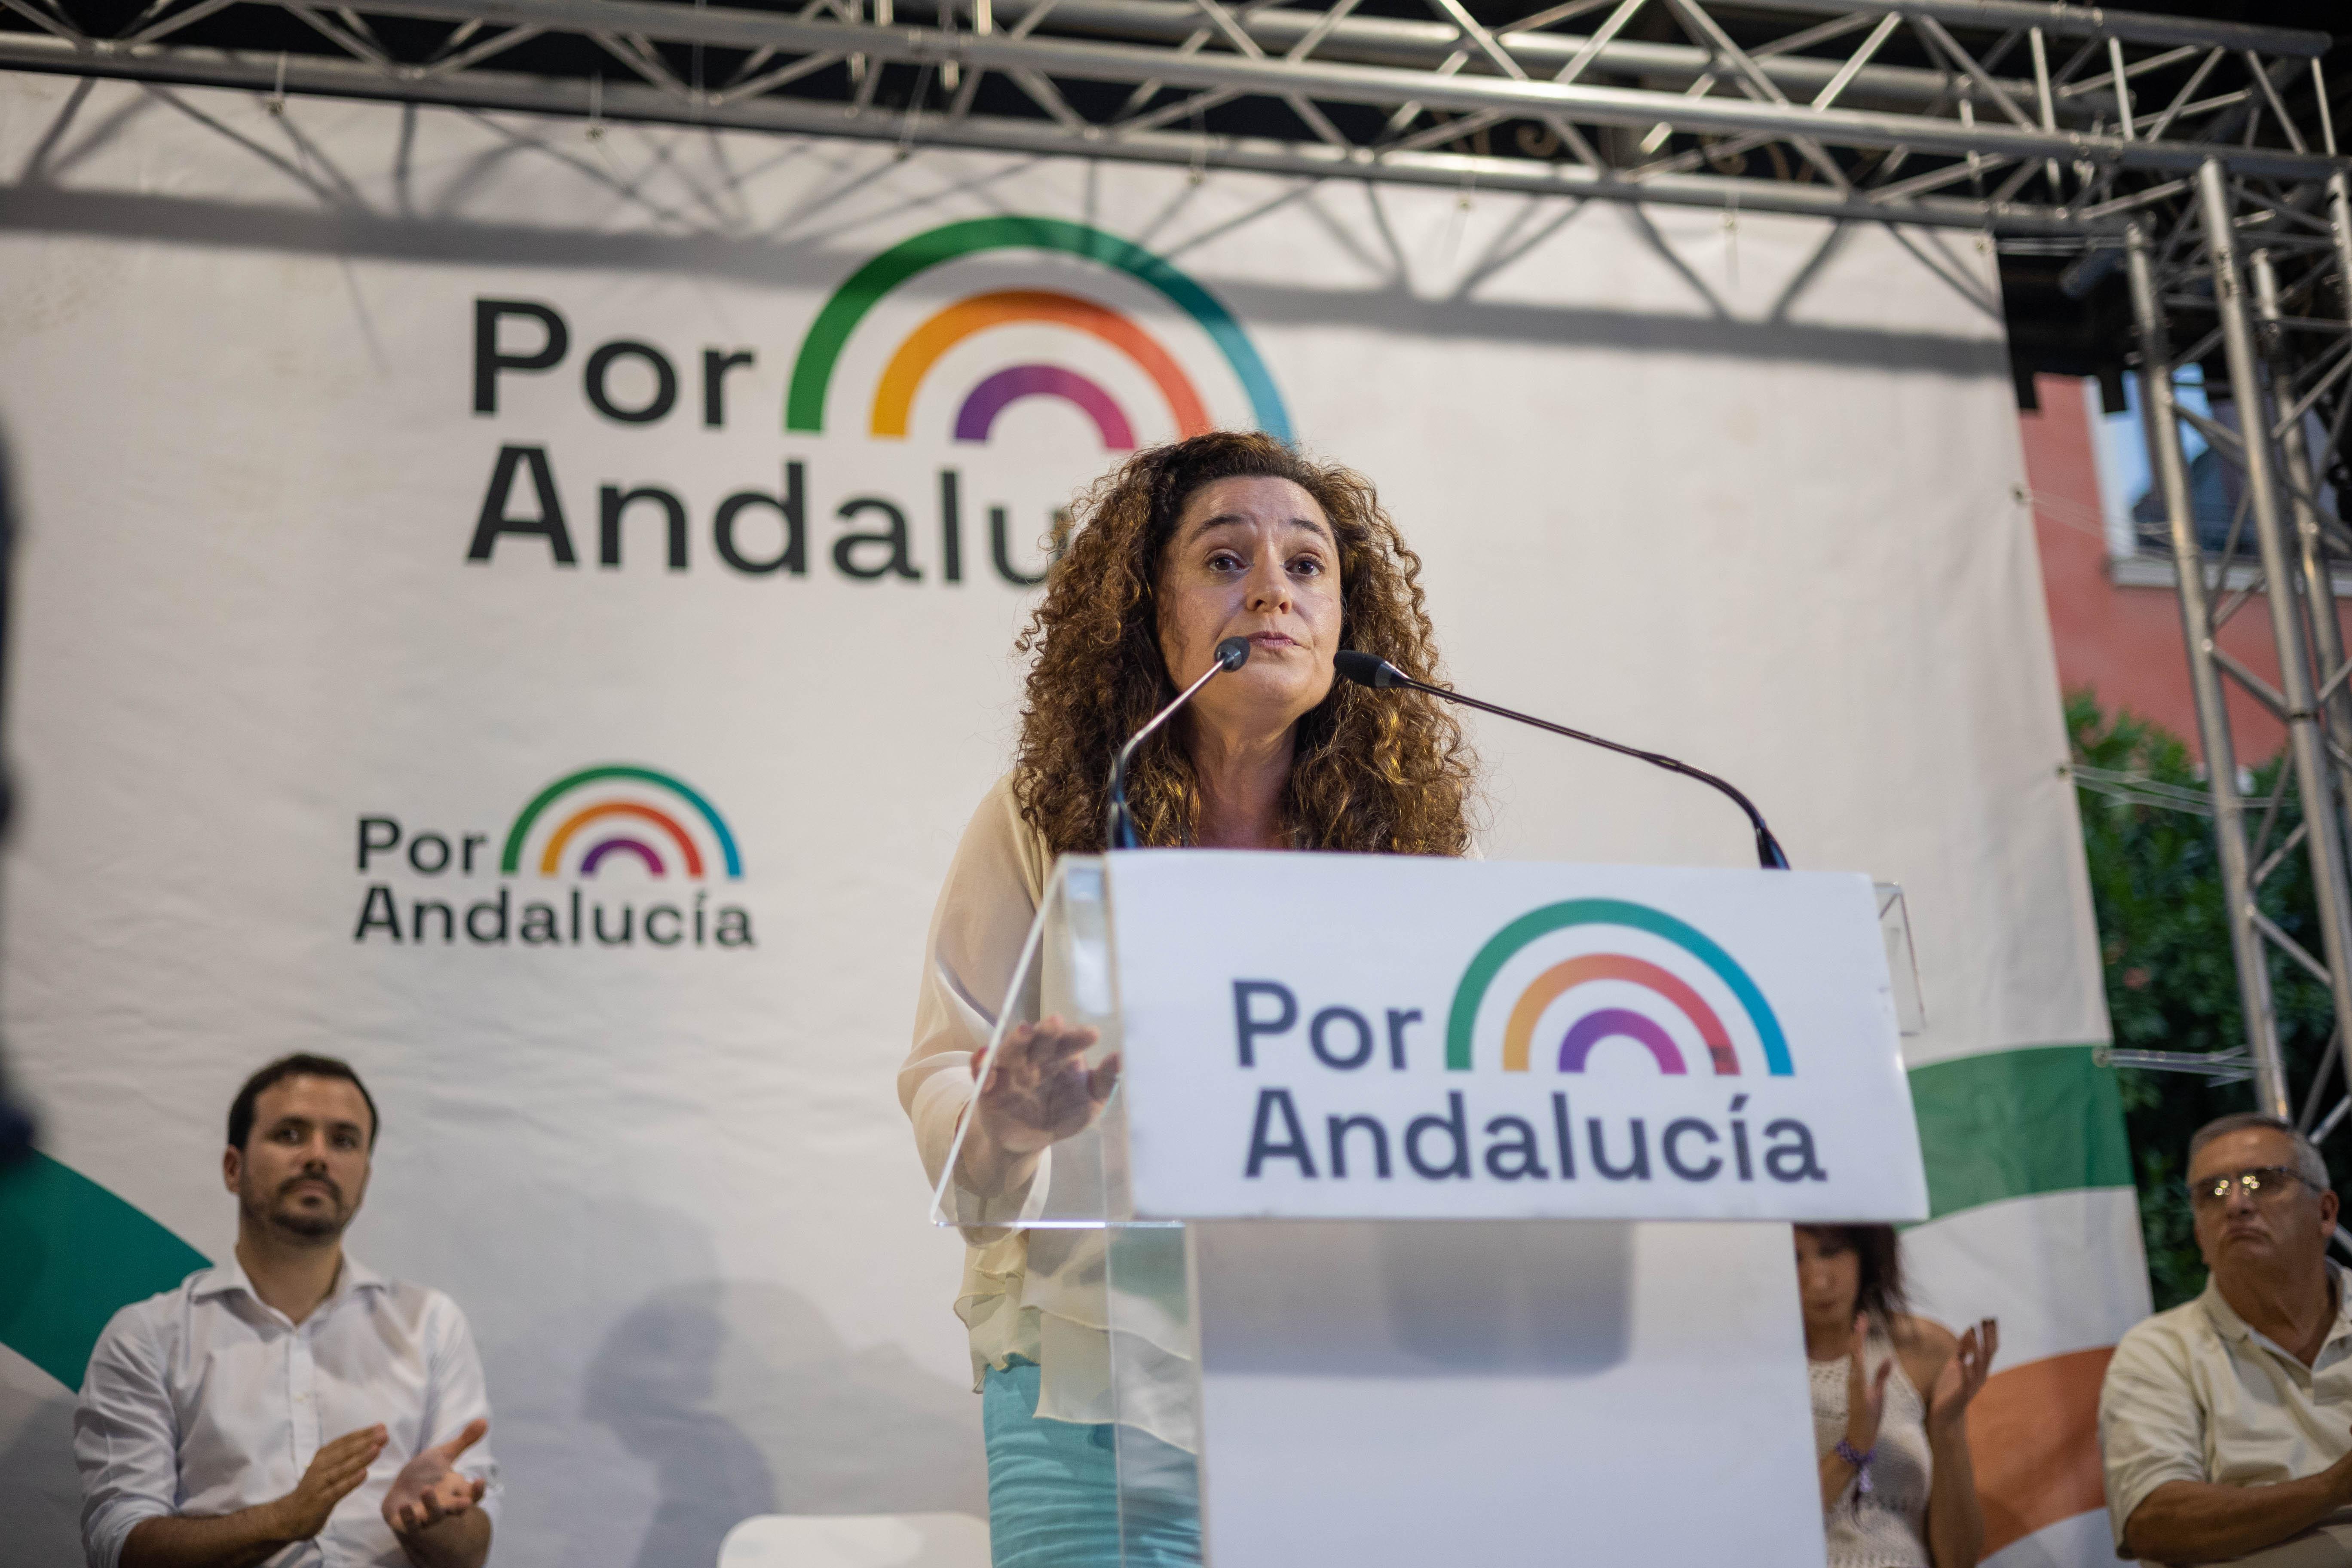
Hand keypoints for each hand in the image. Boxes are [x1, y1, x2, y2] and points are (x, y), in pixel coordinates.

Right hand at [270, 1425, 385, 1540]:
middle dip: (365, 1442)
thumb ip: (345, 1456)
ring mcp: (318, 1484)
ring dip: (360, 1458)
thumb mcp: (327, 1468)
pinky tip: (363, 1474)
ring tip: (377, 1448)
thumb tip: (371, 1441)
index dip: (363, 1433)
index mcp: (322, 1456)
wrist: (289, 1516)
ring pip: (341, 1469)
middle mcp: (319, 1467)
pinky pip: (337, 1490)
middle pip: (344, 1452)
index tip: (382, 1426)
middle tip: (384, 1434)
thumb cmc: (315, 1489)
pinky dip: (350, 1482)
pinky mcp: (319, 1501)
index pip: (344, 1441)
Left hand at [382, 1419, 488, 1538]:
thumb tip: (484, 1420)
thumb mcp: (444, 1455)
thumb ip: (464, 1441)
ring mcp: (425, 1515)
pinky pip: (409, 1524)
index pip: (473, 1495)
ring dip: (432, 1505)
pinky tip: (404, 1506)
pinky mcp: (406, 1522)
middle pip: (456, 1509)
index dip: (477, 1490)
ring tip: (426, 1490)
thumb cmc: (427, 1474)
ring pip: (433, 1515)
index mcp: (456, 1490)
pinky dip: (408, 1517)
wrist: (401, 1493)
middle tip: (465, 1503)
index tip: (480, 1480)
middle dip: (460, 1506)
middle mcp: (444, 1505)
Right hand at [970, 1016, 1116, 1157]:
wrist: (1030, 1142)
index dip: (1079, 1037)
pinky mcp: (987, 1087)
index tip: (1093, 1035)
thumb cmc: (1062, 1115)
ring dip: (1015, 1039)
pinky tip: (988, 1064)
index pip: (1069, 1041)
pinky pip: (981, 1073)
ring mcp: (1010, 1071)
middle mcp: (1034, 1058)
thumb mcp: (1090, 1104)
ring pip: (1010, 1050)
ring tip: (1024, 1030)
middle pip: (1039, 1039)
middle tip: (1057, 1022)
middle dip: (1047, 1030)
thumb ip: (1105, 1082)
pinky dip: (981, 1066)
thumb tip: (1120, 1056)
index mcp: (1059, 1057)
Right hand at [1844, 1315, 1893, 1454]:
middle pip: (1855, 1350)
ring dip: (1857, 1342)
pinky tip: (1857, 1350)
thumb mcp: (1878, 1393)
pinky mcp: (1857, 1393)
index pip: (1859, 1351)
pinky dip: (1856, 1360)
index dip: (1861, 1335)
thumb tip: (1889, 1359)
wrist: (1862, 1436)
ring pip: (1854, 1359)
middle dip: (1858, 1333)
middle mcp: (1854, 1377)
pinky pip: (1857, 1373)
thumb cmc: (1869, 1416)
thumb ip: (1882, 1376)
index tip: (1862, 1318)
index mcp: (1858, 1376)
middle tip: (1861, 1316)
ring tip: (1859, 1326)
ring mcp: (1854, 1385)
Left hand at [1928, 1318, 1998, 1438]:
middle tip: (1987, 1320)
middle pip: (1988, 1354)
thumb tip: (1970, 1329)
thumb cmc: (1949, 1388)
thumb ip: (1963, 1349)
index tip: (1989, 1318)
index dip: (1990, 1334)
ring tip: (1974, 1332)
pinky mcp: (1962, 1394)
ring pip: (1979, 1365)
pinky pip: (1965, 1380)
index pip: (1989, 1349)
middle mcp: (1979, 1376)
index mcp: (1978, 1369)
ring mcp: (1972, 1385)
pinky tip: (1960, 1359)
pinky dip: (1964, 1369)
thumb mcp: (1955, 1363)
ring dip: (1977, 1348)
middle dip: (1988, 1337)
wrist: (1943, 1414)